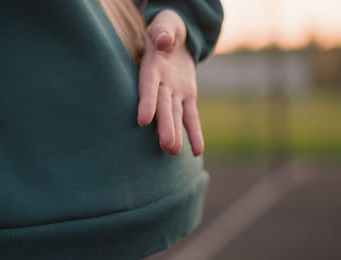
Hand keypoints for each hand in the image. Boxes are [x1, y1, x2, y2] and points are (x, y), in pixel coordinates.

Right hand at [137, 9, 203, 156]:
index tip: (142, 120)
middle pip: (163, 107)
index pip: (148, 87)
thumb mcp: (165, 25)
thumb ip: (164, 32)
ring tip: (174, 152)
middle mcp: (161, 85)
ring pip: (174, 116)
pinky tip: (198, 151)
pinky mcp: (187, 98)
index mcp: (153, 68)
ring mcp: (174, 94)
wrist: (174, 40)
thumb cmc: (166, 29)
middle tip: (166, 146)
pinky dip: (194, 133)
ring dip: (175, 133)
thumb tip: (165, 42)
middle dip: (164, 126)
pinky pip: (191, 117)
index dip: (146, 103)